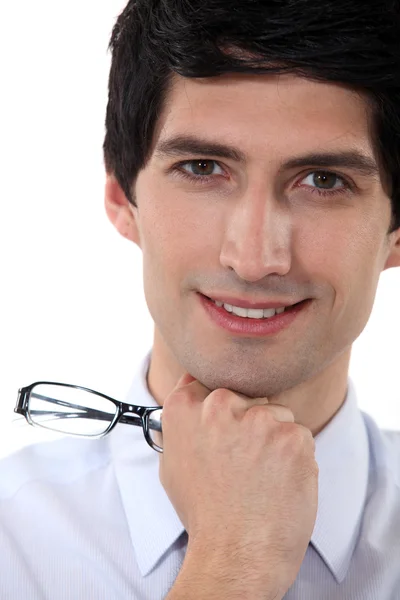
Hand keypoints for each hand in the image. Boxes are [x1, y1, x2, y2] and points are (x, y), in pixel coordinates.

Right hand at [159, 372, 318, 597]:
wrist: (236, 554)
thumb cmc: (204, 513)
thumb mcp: (173, 462)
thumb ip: (183, 420)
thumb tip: (191, 388)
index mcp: (185, 407)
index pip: (209, 383)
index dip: (222, 410)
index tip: (226, 430)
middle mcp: (219, 405)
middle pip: (247, 397)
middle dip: (250, 423)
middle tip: (243, 462)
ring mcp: (258, 419)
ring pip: (276, 415)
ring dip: (274, 439)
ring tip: (261, 477)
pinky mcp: (292, 436)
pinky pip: (299, 435)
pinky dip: (295, 457)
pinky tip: (280, 482)